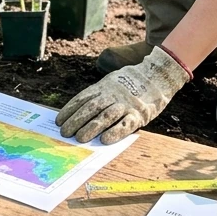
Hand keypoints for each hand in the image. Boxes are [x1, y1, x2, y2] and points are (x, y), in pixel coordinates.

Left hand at [55, 47, 189, 143]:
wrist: (157, 75)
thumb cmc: (129, 84)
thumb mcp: (111, 82)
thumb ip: (97, 95)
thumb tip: (78, 113)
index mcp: (104, 86)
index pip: (83, 98)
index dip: (69, 110)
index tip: (59, 121)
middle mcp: (113, 94)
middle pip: (91, 108)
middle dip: (76, 121)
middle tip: (65, 133)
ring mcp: (126, 104)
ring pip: (106, 116)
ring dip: (91, 128)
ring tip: (79, 139)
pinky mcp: (139, 114)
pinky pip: (126, 124)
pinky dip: (115, 132)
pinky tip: (104, 140)